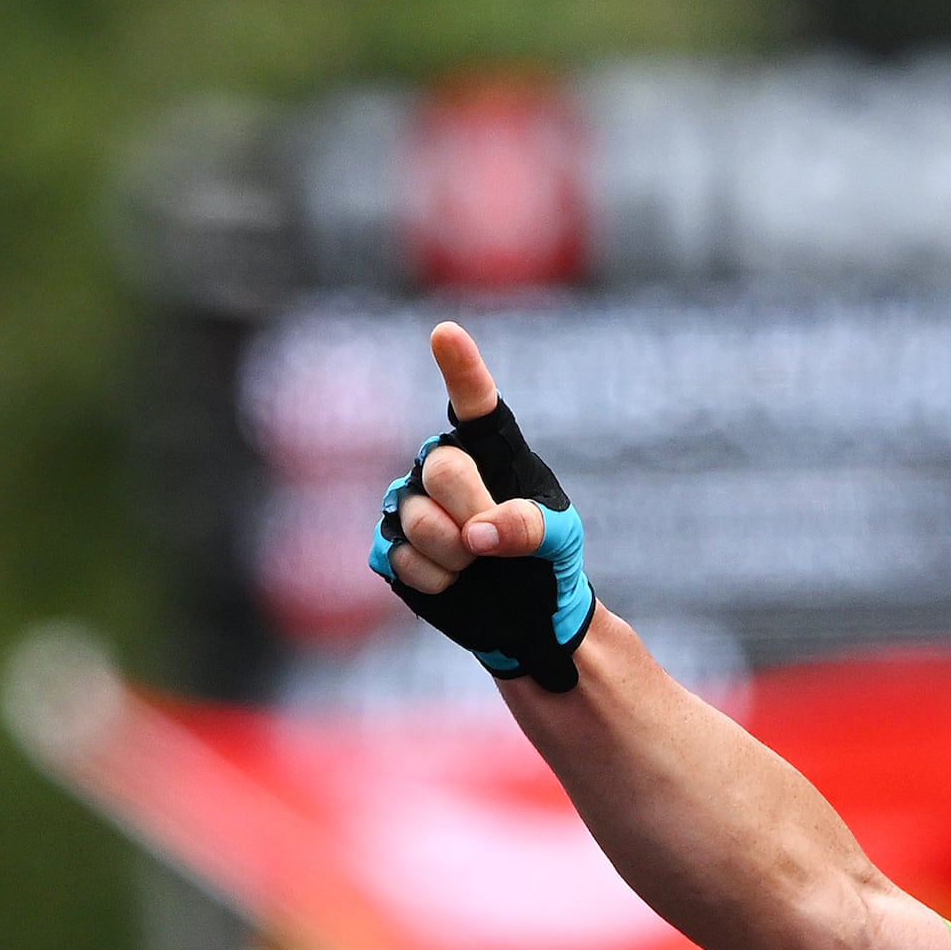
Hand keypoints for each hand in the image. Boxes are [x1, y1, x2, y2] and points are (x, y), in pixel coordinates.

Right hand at [375, 325, 594, 689]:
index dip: (460, 368)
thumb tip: (477, 534)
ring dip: (457, 554)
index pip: (474, 401)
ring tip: (476, 564)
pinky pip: (403, 558)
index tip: (446, 334)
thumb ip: (529, 527)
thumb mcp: (559, 540)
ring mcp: (410, 504)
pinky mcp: (391, 547)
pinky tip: (455, 582)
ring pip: (418, 520)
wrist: (527, 615)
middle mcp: (443, 465)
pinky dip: (438, 581)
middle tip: (493, 541)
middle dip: (473, 511)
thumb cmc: (546, 561)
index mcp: (491, 449)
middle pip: (443, 469)